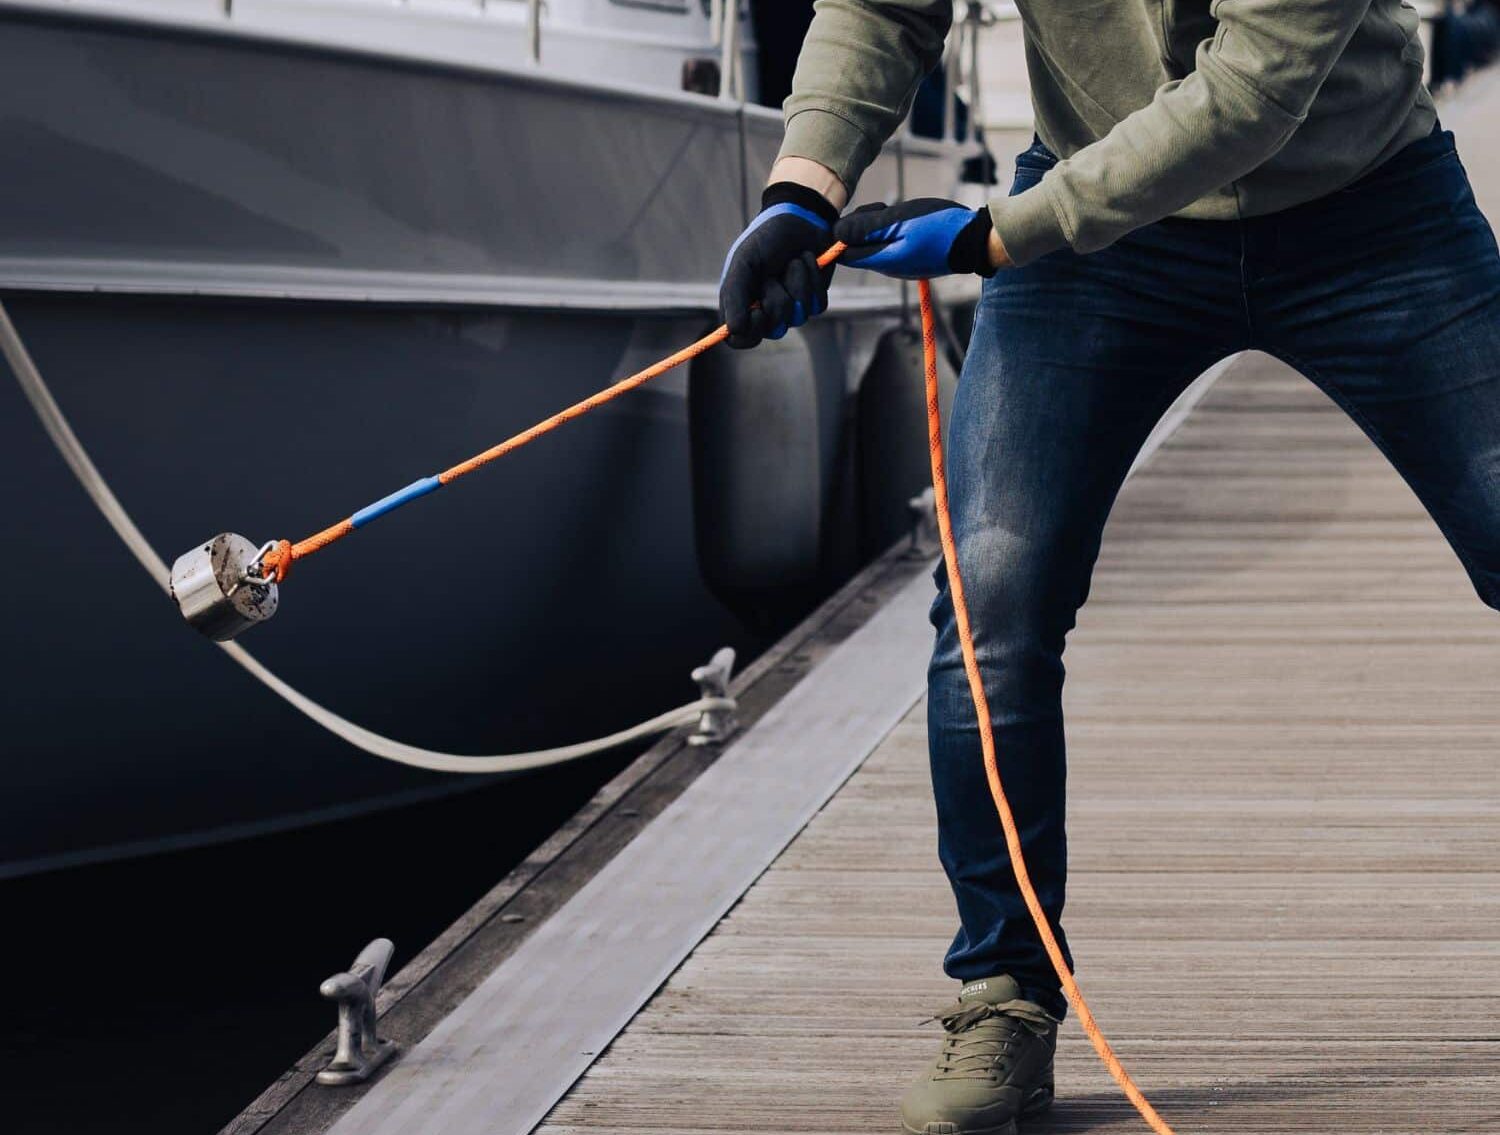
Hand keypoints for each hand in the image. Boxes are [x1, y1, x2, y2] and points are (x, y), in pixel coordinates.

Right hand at [719, 182, 839, 348]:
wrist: (800, 216)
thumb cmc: (766, 237)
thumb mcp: (744, 262)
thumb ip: (734, 295)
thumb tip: (733, 329)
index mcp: (742, 303)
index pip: (740, 339)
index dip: (750, 332)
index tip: (757, 312)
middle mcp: (765, 311)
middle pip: (773, 331)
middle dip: (776, 300)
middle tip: (773, 276)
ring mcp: (792, 307)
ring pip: (798, 318)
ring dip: (796, 285)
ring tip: (792, 262)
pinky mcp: (814, 298)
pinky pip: (817, 306)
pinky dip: (812, 281)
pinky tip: (806, 261)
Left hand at [834, 198, 998, 279]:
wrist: (976, 240)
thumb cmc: (939, 227)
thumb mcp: (900, 220)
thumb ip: (867, 228)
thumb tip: (836, 234)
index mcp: (882, 260)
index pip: (844, 254)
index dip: (841, 235)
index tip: (857, 217)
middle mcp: (888, 267)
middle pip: (857, 248)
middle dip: (861, 225)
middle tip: (881, 209)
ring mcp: (901, 264)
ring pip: (874, 244)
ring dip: (877, 224)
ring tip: (896, 211)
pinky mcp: (912, 258)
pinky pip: (891, 244)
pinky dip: (892, 230)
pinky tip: (907, 219)